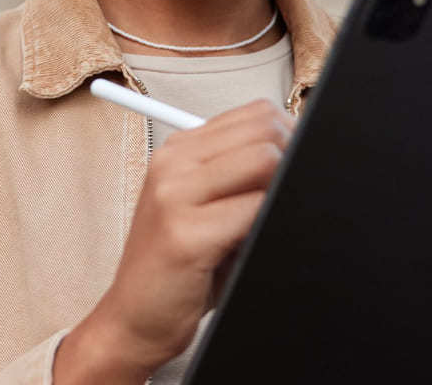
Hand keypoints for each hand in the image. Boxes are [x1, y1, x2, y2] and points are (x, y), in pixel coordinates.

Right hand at [54, 98, 294, 383]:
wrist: (133, 319)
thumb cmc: (178, 265)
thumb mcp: (203, 205)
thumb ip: (239, 172)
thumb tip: (298, 150)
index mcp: (178, 150)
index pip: (256, 113)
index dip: (290, 136)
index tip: (296, 165)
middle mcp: (173, 164)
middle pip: (265, 129)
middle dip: (292, 159)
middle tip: (287, 195)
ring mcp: (175, 196)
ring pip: (264, 161)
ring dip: (281, 189)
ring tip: (268, 219)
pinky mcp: (186, 234)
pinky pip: (254, 210)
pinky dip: (268, 223)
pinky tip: (253, 242)